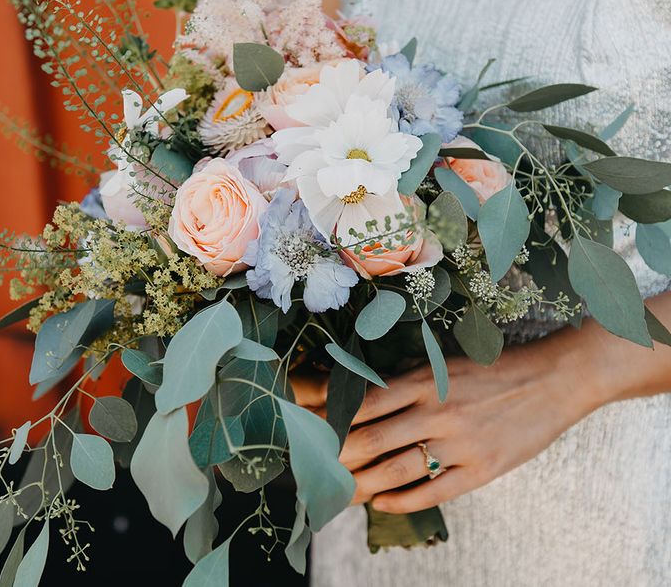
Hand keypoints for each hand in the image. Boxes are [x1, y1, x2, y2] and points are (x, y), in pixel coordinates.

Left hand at [293, 331, 603, 514]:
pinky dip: (401, 501)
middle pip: (371, 440)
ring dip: (362, 484)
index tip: (312, 430)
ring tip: (340, 491)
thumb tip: (361, 397)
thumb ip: (406, 380)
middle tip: (315, 467)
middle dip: (338, 456)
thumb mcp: (445, 362)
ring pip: (396, 471)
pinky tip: (381, 504)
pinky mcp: (481, 470)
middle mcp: (436, 411)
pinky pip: (432, 493)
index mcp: (424, 379)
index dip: (334, 419)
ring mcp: (459, 443)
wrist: (553, 380)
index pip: (365, 403)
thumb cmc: (493, 369)